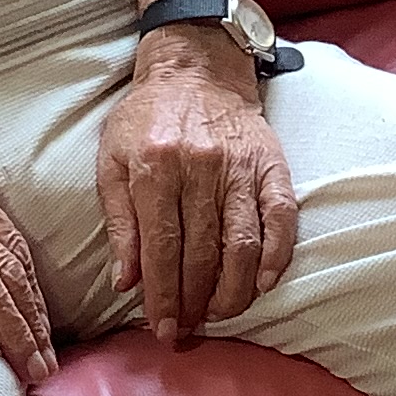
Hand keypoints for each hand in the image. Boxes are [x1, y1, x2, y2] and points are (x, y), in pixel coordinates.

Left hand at [97, 36, 296, 344]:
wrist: (196, 66)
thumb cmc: (147, 118)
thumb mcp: (113, 160)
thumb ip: (119, 221)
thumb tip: (126, 281)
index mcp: (155, 167)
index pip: (161, 248)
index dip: (162, 295)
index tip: (161, 328)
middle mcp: (200, 168)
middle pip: (202, 253)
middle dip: (194, 302)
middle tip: (188, 330)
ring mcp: (240, 167)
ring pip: (242, 243)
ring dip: (234, 290)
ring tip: (221, 314)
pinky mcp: (271, 164)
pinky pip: (281, 217)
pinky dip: (276, 255)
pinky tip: (263, 283)